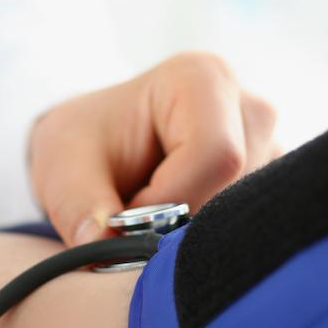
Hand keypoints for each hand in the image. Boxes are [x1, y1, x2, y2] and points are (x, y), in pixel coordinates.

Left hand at [30, 52, 277, 244]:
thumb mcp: (60, 170)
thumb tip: (99, 248)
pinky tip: (175, 223)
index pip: (216, 156)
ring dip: (193, 234)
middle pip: (238, 190)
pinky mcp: (267, 183)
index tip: (125, 215)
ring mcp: (267, 147)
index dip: (171, 201)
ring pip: (246, 216)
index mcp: (200, 79)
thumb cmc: (79, 147)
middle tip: (134, 224)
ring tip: (150, 216)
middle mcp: (247, 108)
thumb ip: (79, 207)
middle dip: (183, 224)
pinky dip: (207, 240)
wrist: (91, 150)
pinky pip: (249, 229)